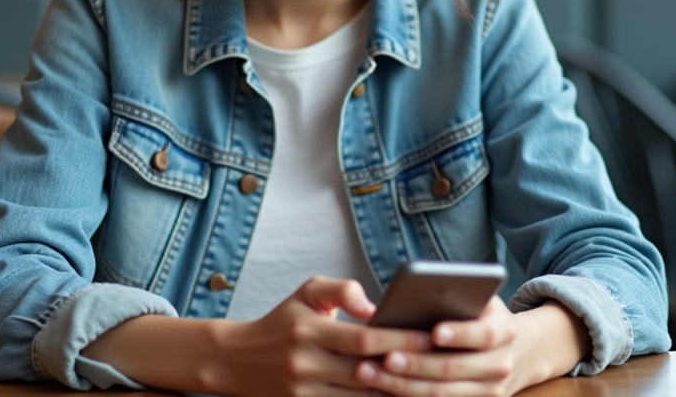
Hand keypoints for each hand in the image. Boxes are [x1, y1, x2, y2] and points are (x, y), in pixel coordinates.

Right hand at [212, 276, 432, 396]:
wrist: (237, 361)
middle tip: (439, 363)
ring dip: (394, 391)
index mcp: (308, 328)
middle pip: (367, 372)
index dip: (400, 340)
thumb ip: (342, 289)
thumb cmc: (283, 322)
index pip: (364, 338)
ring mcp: (303, 391)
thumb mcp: (306, 292)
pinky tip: (395, 394)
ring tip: (426, 382)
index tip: (431, 337)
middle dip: (405, 368)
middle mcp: (305, 362)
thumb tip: (374, 306)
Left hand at [353, 298, 590, 396]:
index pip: (483, 334)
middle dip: (416, 363)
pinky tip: (380, 388)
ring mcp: (489, 392)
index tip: (434, 331)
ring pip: (441, 393)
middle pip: (454, 368)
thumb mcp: (480, 300)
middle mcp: (501, 365)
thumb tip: (420, 292)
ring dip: (402, 385)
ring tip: (370, 372)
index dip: (459, 334)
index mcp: (504, 331)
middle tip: (385, 357)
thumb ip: (458, 296)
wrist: (516, 351)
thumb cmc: (483, 316)